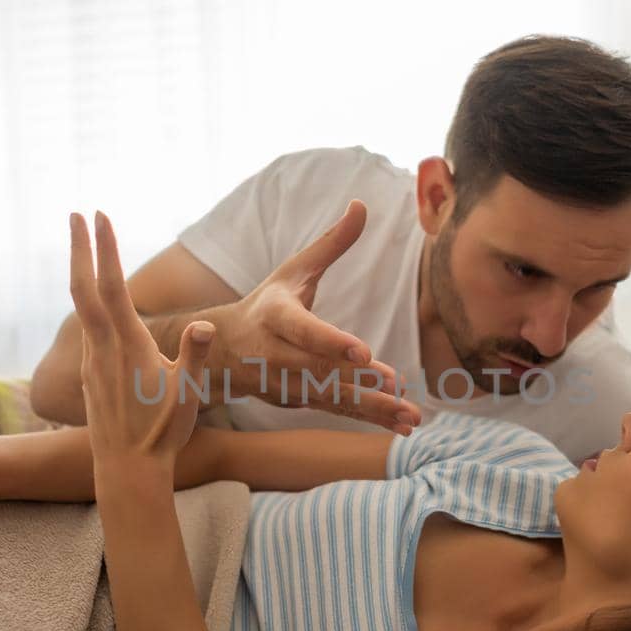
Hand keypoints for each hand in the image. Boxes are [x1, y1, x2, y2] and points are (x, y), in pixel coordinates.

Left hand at [71, 210, 212, 471]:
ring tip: (84, 245)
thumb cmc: (163, 432)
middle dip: (80, 247)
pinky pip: (86, 327)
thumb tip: (203, 325)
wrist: (127, 469)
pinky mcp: (90, 374)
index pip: (112, 286)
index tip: (99, 215)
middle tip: (75, 213)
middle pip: (83, 287)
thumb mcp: (189, 393)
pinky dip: (86, 300)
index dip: (105, 248)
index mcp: (127, 345)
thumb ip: (195, 355)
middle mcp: (102, 348)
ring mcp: (91, 361)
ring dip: (81, 271)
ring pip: (81, 306)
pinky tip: (93, 301)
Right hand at [218, 199, 420, 433]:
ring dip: (372, 409)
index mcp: (274, 316)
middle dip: (360, 382)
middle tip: (397, 387)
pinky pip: (335, 411)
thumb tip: (361, 205)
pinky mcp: (296, 403)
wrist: (220, 352)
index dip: (330, 342)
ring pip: (331, 398)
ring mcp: (284, 384)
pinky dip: (369, 420)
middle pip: (320, 371)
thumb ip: (331, 243)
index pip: (303, 331)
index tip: (362, 351)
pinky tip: (401, 425)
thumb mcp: (293, 270)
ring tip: (409, 415)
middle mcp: (275, 355)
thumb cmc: (266, 303)